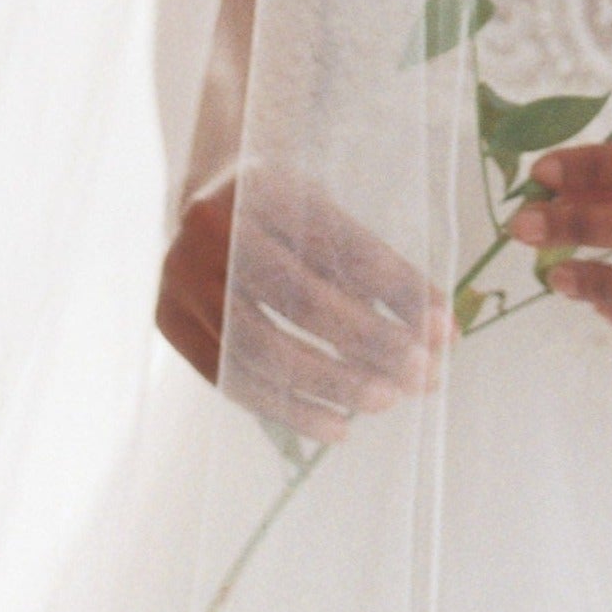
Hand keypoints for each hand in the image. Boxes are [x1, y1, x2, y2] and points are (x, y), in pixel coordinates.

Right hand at [156, 164, 450, 441]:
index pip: (342, 247)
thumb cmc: (282, 209)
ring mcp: (181, 276)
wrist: (199, 192)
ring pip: (260, 347)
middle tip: (420, 377)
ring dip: (329, 384)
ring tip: (384, 402)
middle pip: (300, 299)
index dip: (396, 291)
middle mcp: (214, 228)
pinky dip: (285, 407)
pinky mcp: (169, 320)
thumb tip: (442, 332)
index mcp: (265, 187)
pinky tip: (335, 425)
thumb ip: (377, 268)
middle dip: (367, 344)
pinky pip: (231, 376)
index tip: (443, 332)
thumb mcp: (327, 214)